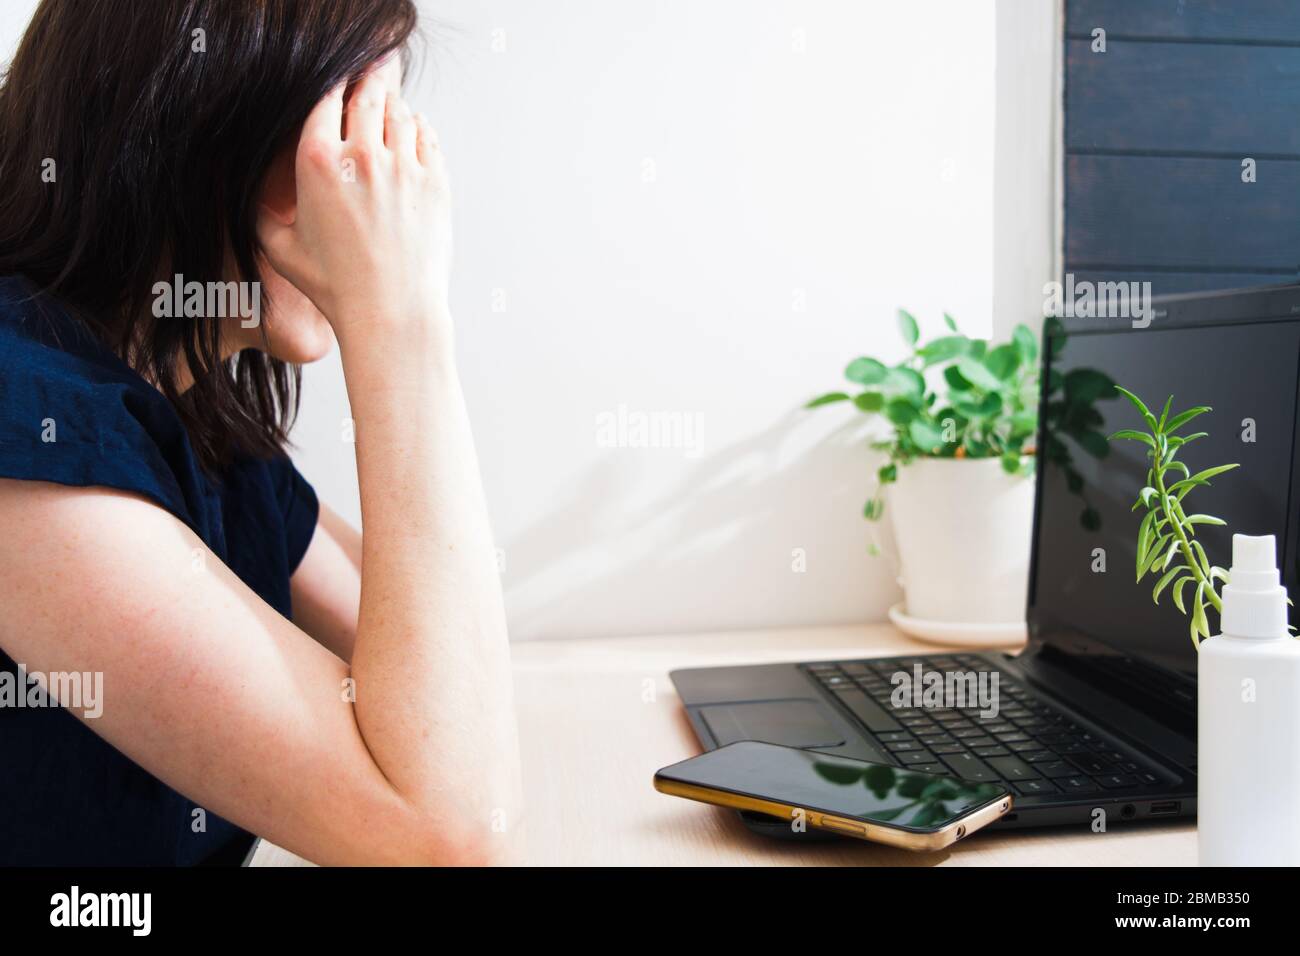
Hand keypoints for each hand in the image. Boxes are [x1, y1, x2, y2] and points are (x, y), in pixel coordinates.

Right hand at [257, 61, 451, 344]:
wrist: (391, 312)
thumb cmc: (333, 287)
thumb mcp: (279, 248)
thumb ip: (260, 210)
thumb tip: (251, 192)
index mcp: (318, 164)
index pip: (324, 97)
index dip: (331, 86)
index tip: (334, 88)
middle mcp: (362, 157)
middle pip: (365, 95)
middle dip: (366, 81)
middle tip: (368, 76)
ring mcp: (404, 167)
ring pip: (399, 112)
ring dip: (391, 105)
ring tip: (386, 105)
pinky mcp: (435, 182)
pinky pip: (426, 136)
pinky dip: (417, 127)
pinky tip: (411, 130)